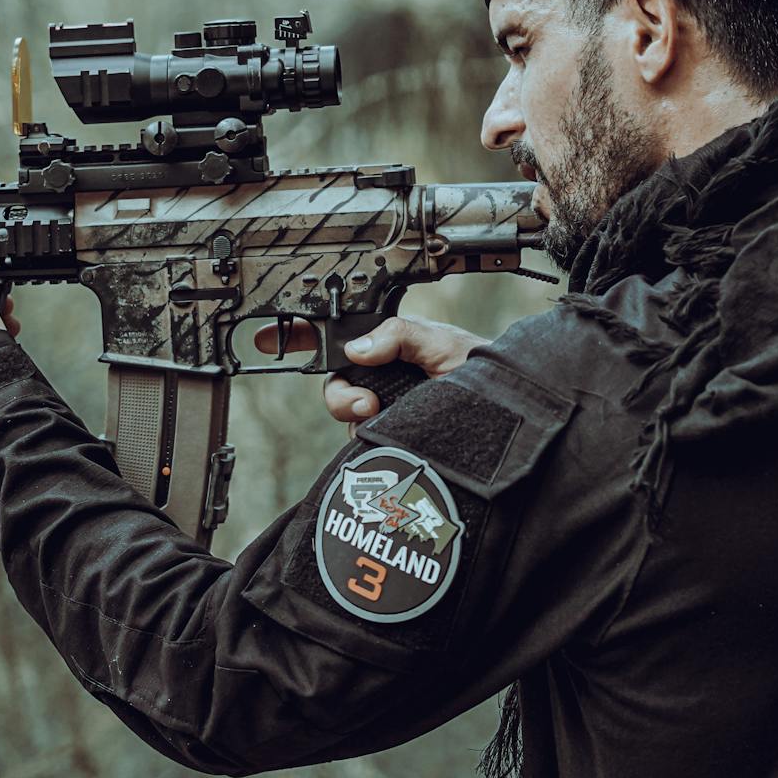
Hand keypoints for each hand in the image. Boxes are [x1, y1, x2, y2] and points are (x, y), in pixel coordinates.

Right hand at [251, 313, 489, 423]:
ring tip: (380, 416)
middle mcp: (380, 377)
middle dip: (338, 394)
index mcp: (387, 344)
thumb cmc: (483, 369)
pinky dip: (370, 439)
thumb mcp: (441, 341)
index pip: (335, 336)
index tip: (267, 339)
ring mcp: (384, 408)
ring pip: (343, 414)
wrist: (510, 415)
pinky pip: (361, 441)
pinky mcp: (389, 437)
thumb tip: (357, 350)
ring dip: (353, 415)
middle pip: (332, 382)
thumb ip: (398, 336)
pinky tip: (391, 436)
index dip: (299, 336)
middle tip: (361, 404)